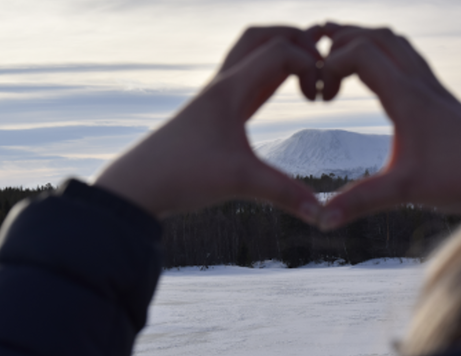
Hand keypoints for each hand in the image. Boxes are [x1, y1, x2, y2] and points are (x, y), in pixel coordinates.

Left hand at [94, 26, 323, 222]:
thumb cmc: (182, 175)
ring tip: (308, 73)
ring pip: (250, 51)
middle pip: (261, 36)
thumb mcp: (240, 182)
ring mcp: (217, 95)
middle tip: (322, 62)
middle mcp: (222, 83)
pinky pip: (246, 76)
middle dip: (296, 40)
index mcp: (230, 89)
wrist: (138, 184)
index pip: (279, 51)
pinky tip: (283, 88)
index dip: (310, 64)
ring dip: (281, 52)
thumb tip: (322, 215)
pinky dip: (270, 72)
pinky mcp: (215, 110)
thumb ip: (285, 195)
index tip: (322, 95)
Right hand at [317, 23, 460, 230]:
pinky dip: (384, 51)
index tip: (320, 95)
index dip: (330, 63)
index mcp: (406, 97)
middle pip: (376, 36)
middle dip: (340, 39)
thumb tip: (321, 220)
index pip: (360, 53)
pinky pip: (408, 55)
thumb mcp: (404, 191)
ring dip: (363, 39)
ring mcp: (431, 84)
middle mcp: (418, 82)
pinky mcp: (438, 94)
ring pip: (394, 41)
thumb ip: (360, 202)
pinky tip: (375, 69)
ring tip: (337, 51)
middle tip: (314, 53)